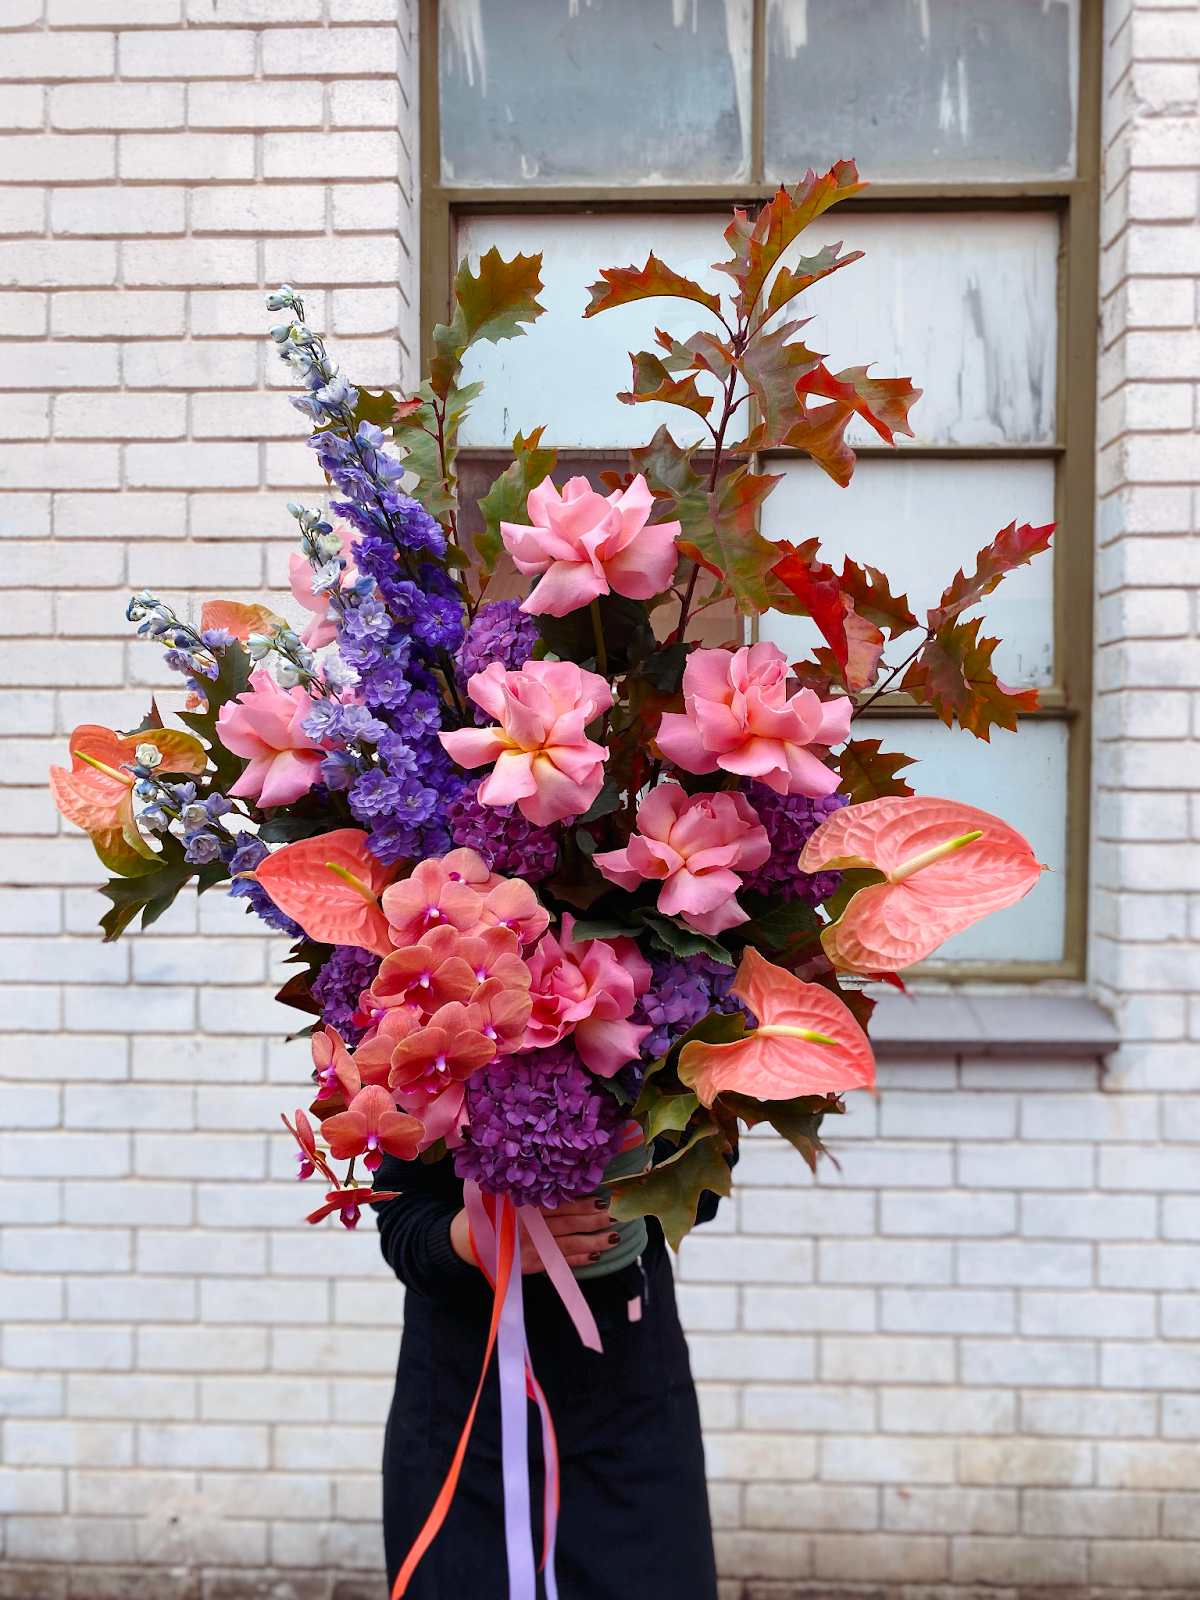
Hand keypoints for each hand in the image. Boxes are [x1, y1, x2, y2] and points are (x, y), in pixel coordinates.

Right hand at [449, 1197, 620, 1274]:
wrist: (472, 1239)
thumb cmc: (496, 1209)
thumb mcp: (510, 1193)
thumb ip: (534, 1189)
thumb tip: (568, 1177)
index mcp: (524, 1205)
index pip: (558, 1203)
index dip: (581, 1202)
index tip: (602, 1198)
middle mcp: (528, 1226)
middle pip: (567, 1223)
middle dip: (594, 1220)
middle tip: (615, 1215)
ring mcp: (530, 1248)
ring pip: (567, 1245)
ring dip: (593, 1241)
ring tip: (613, 1237)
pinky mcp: (530, 1265)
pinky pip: (559, 1263)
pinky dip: (577, 1260)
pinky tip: (594, 1256)